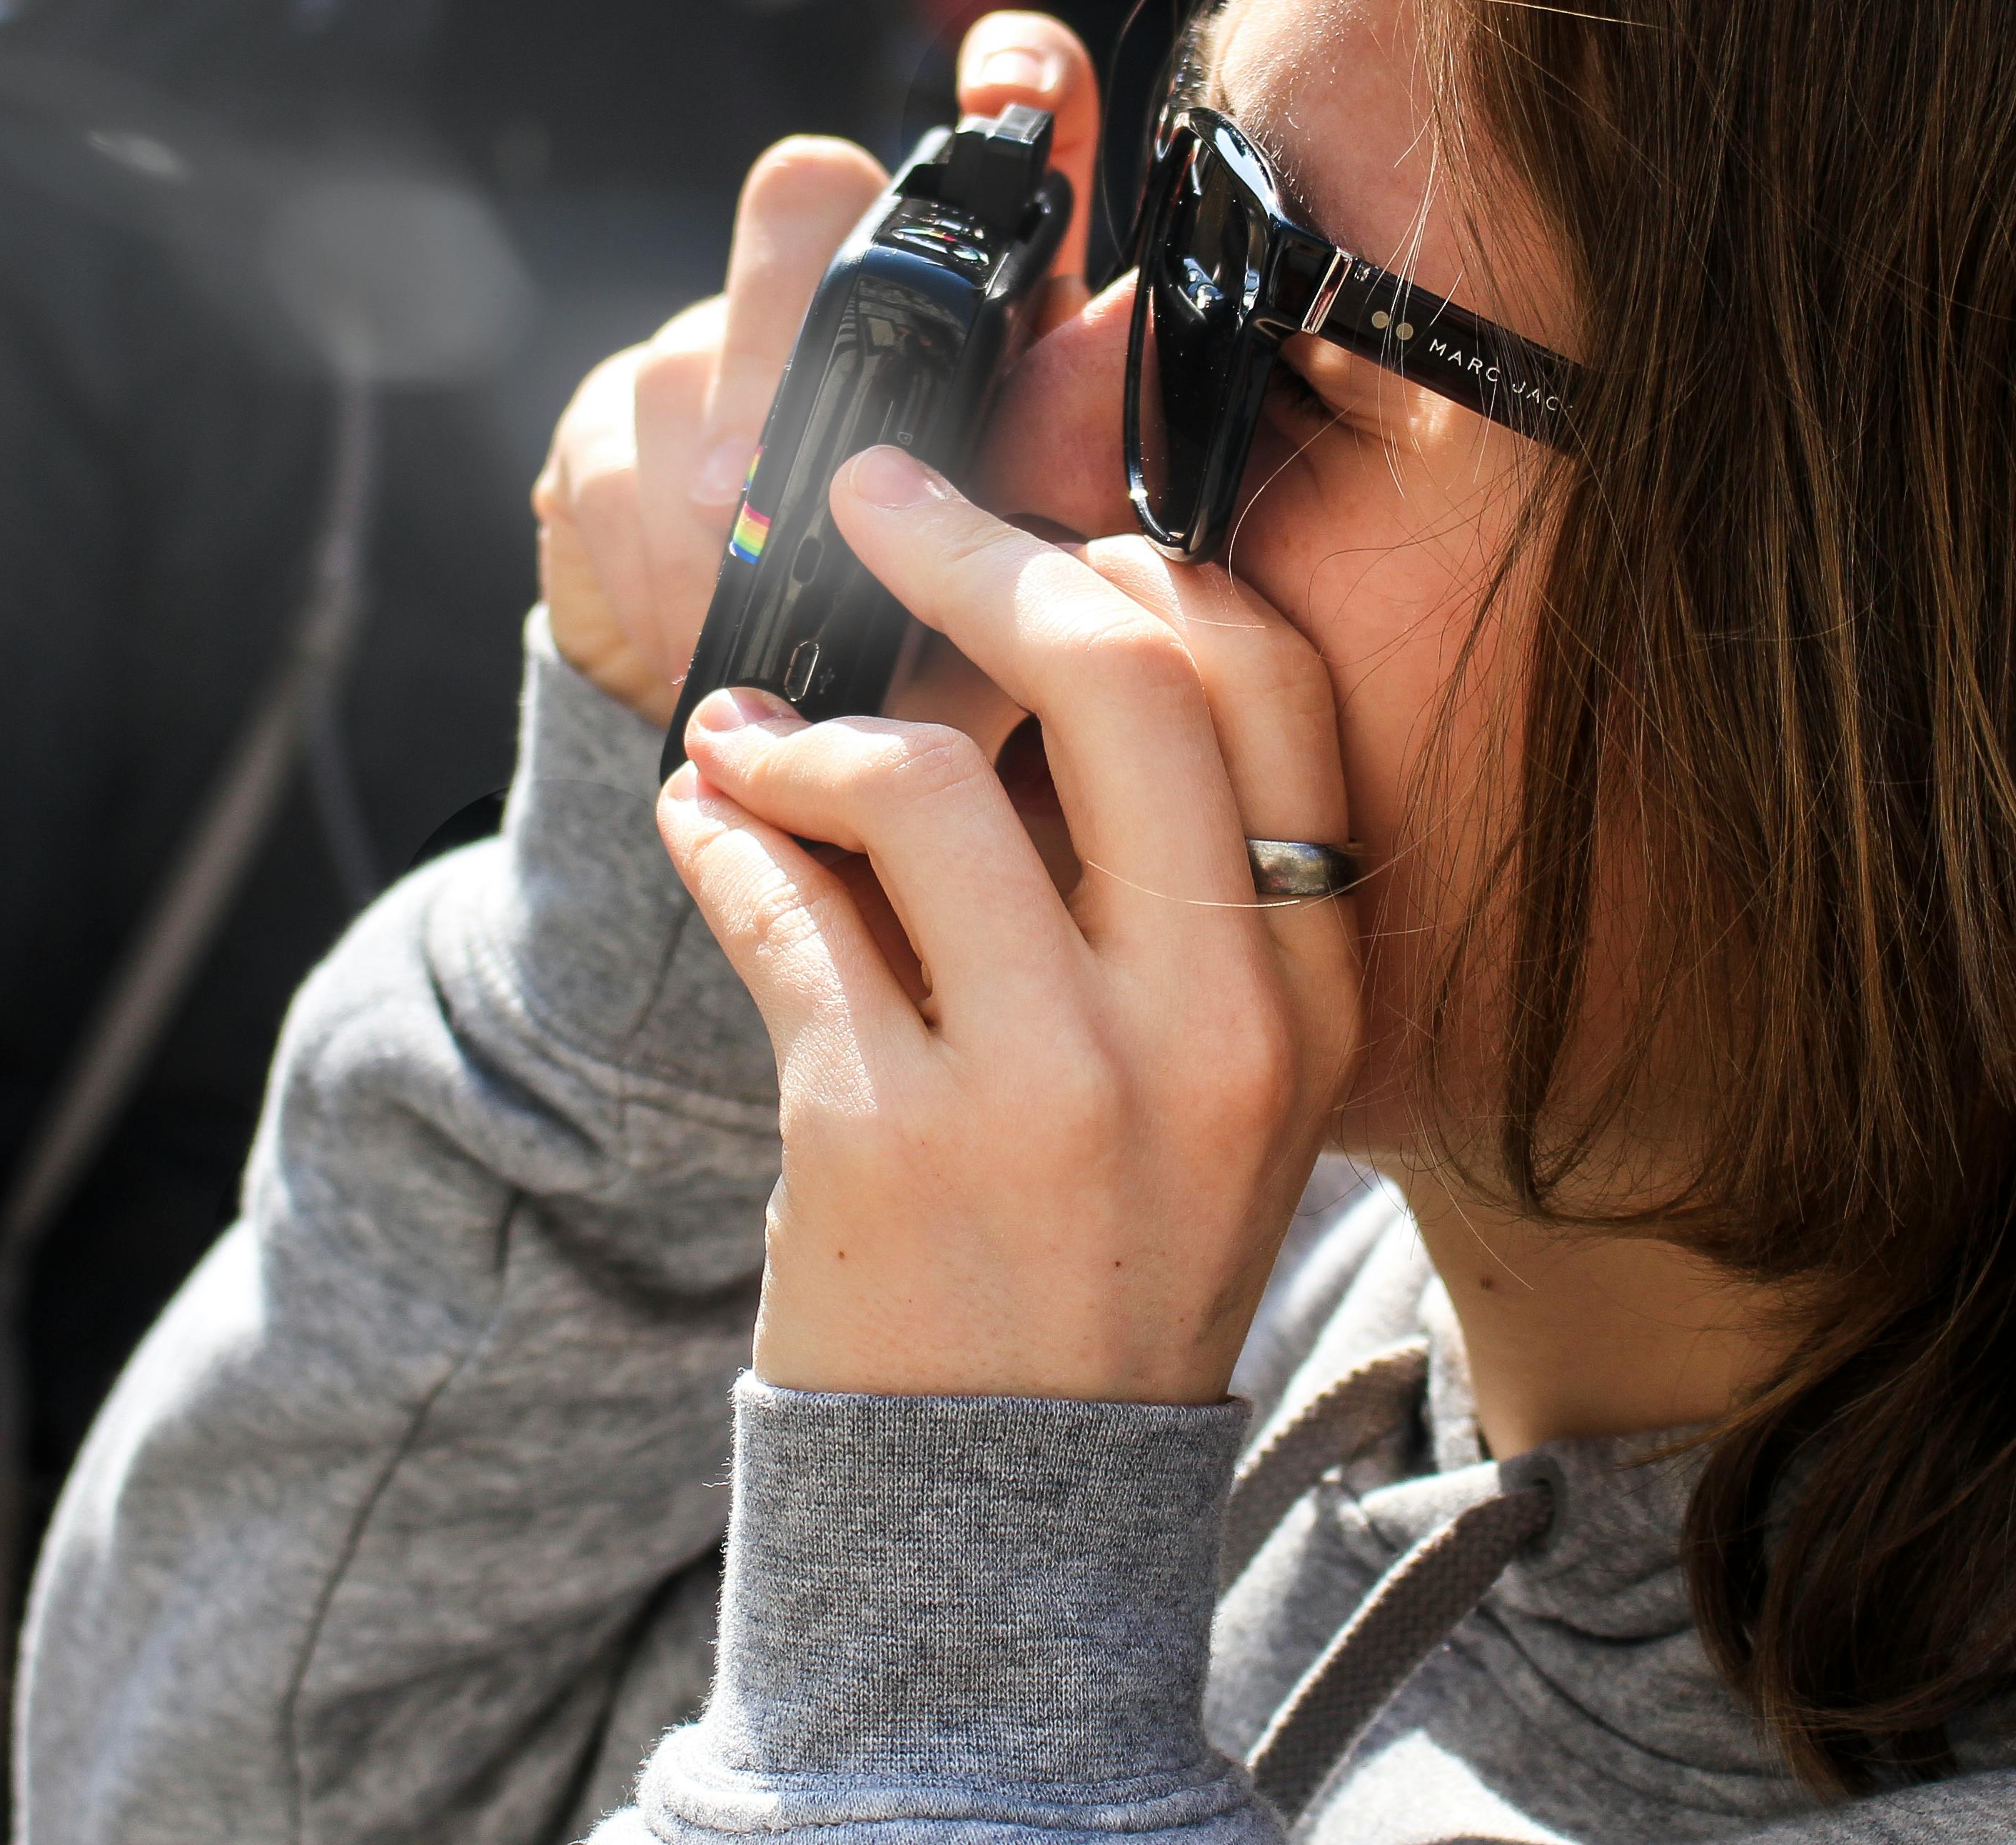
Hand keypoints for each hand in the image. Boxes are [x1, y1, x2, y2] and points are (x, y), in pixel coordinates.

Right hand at [533, 12, 1103, 728]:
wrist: (782, 744)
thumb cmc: (940, 639)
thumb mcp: (1032, 562)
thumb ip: (1073, 454)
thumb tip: (1135, 349)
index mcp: (980, 306)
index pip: (1012, 131)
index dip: (1020, 82)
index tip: (1014, 87)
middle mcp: (836, 283)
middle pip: (802, 195)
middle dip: (789, 316)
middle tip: (779, 467)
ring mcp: (711, 342)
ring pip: (689, 348)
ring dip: (715, 504)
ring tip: (750, 615)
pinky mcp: (606, 423)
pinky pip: (609, 463)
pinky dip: (655, 569)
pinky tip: (694, 636)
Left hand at [657, 452, 1363, 1404]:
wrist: (1007, 1510)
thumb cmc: (1098, 1259)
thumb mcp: (1212, 1086)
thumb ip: (1163, 889)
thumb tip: (1031, 642)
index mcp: (1311, 999)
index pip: (1270, 691)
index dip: (1139, 562)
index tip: (1040, 525)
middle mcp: (1209, 1029)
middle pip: (1120, 676)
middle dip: (973, 550)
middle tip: (877, 506)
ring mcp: (1049, 1087)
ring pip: (926, 779)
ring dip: (805, 732)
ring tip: (747, 743)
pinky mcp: (883, 1138)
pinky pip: (783, 907)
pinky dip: (720, 836)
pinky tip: (704, 823)